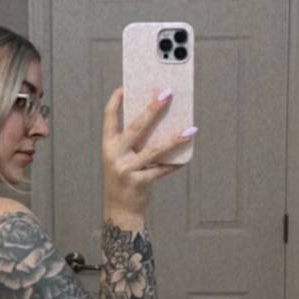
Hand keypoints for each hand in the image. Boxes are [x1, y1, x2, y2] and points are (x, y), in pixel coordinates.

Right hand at [102, 86, 195, 218]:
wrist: (120, 211)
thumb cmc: (124, 181)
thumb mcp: (122, 159)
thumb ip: (134, 143)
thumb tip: (160, 122)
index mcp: (108, 146)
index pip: (109, 118)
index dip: (116, 101)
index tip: (125, 87)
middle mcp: (115, 156)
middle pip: (136, 127)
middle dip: (152, 108)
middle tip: (167, 93)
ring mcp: (126, 169)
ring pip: (154, 149)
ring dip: (173, 139)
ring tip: (190, 129)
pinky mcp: (139, 183)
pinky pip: (161, 170)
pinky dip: (174, 164)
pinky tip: (185, 158)